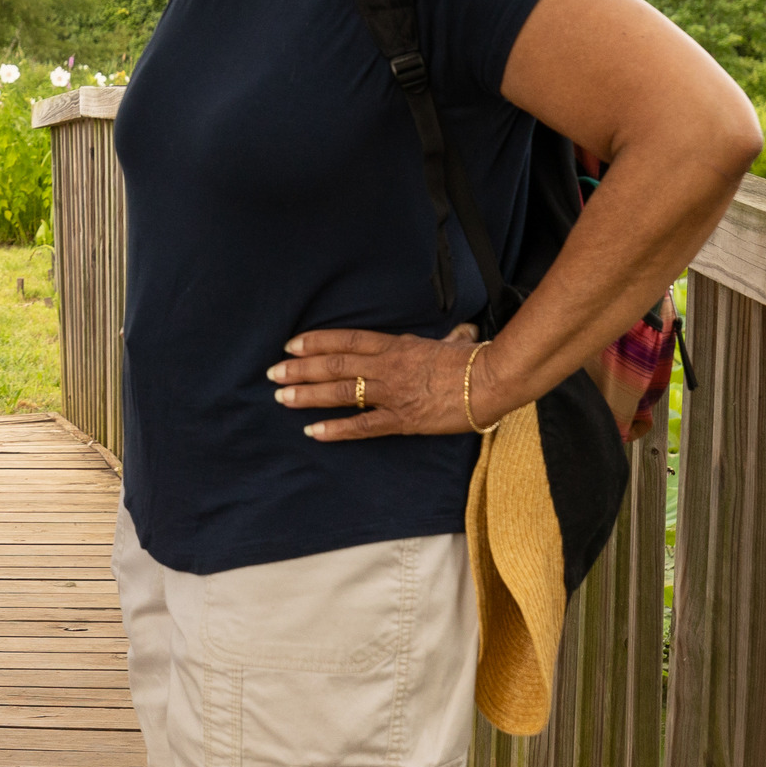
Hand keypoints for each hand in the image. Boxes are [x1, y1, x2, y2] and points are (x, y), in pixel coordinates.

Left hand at [266, 324, 513, 441]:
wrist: (492, 381)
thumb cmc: (475, 360)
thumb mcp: (450, 342)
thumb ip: (440, 341)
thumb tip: (458, 335)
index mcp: (395, 346)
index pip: (346, 340)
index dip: (316, 342)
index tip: (291, 345)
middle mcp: (386, 367)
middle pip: (334, 365)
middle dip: (301, 369)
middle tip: (273, 373)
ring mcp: (392, 394)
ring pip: (341, 393)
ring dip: (308, 395)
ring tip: (282, 398)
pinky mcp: (402, 420)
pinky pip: (362, 426)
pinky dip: (336, 429)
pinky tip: (313, 431)